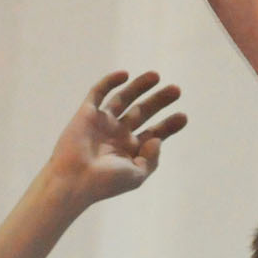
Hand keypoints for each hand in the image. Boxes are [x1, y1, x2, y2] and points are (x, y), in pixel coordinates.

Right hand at [45, 70, 186, 204]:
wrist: (74, 181)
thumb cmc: (105, 183)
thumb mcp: (137, 175)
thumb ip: (152, 158)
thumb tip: (158, 139)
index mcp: (130, 150)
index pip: (154, 132)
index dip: (169, 125)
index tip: (184, 117)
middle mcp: (117, 134)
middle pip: (143, 112)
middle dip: (159, 100)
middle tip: (177, 90)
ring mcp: (102, 123)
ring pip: (124, 98)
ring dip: (140, 86)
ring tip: (157, 76)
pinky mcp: (86, 114)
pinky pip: (98, 93)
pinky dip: (110, 81)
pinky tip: (125, 74)